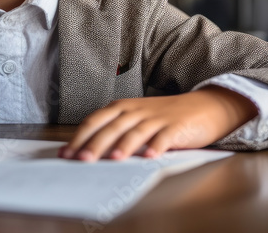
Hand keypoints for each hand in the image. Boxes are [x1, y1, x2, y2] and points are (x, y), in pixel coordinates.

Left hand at [58, 86, 256, 161]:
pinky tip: (150, 157)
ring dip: (124, 145)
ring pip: (136, 131)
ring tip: (113, 159)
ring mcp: (157, 119)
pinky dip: (157, 146)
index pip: (95, 120)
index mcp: (122, 108)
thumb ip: (114, 131)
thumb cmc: (163, 116)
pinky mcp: (176, 128)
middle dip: (95, 143)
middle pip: (112, 126)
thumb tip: (86, 150)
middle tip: (82, 160)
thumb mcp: (135, 118)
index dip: (79, 136)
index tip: (66, 153)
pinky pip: (165, 137)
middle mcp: (136, 111)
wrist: (201, 107)